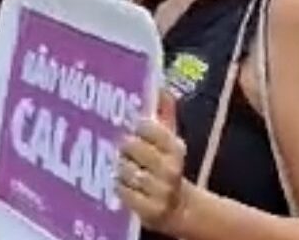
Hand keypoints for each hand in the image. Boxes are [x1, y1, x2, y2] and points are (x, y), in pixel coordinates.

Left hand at [116, 94, 190, 234]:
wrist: (179, 208)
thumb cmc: (167, 167)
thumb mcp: (169, 141)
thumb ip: (164, 114)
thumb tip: (162, 87)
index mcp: (176, 148)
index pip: (150, 127)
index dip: (137, 125)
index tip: (133, 127)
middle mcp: (170, 169)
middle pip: (132, 146)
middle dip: (124, 146)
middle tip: (122, 148)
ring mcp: (160, 191)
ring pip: (124, 169)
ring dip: (119, 167)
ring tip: (121, 166)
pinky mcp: (150, 210)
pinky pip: (122, 191)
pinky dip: (119, 186)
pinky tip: (121, 184)